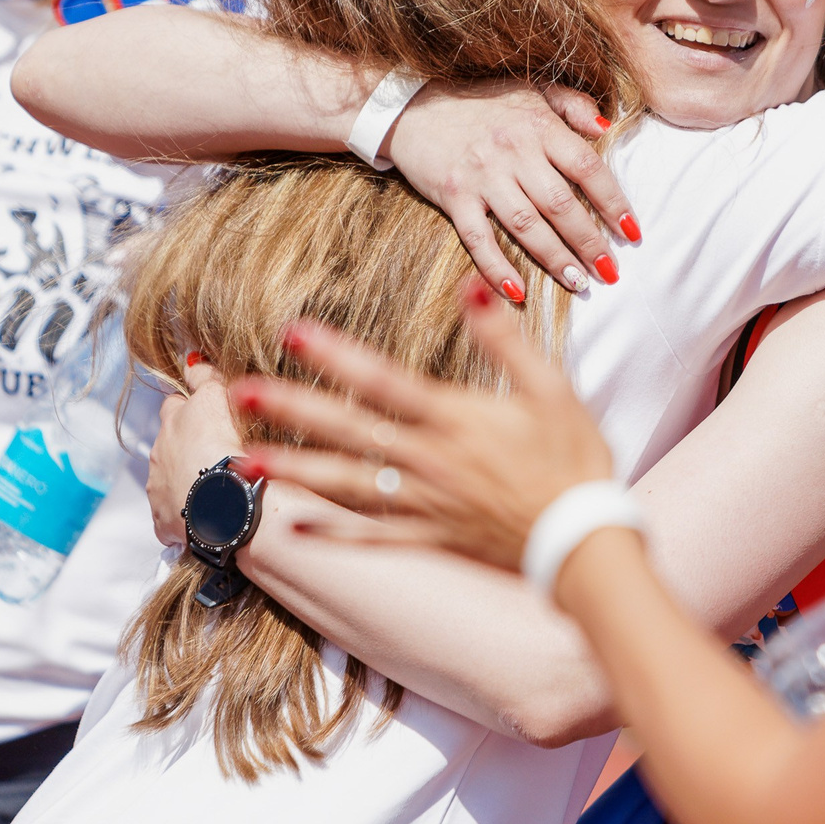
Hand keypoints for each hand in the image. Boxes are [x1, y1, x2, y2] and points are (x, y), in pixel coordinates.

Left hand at [147, 354, 245, 548]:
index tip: (204, 412)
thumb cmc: (229, 449)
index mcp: (173, 423)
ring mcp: (160, 489)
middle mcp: (160, 454)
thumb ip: (205, 377)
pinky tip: (208, 515)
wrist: (226, 505)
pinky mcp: (165, 521)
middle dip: (186, 444)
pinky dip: (188, 512)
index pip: (175, 404)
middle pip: (169, 442)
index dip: (190, 406)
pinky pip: (173, 514)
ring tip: (217, 487)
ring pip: (170, 479)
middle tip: (215, 451)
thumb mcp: (219, 399)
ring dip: (187, 479)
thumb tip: (192, 358)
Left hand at [228, 278, 613, 571]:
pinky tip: (293, 527)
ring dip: (295, 470)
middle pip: (349, 430)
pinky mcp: (432, 536)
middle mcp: (430, 460)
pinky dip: (332, 533)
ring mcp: (426, 503)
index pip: (383, 381)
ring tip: (245, 459)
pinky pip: (372, 536)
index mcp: (456, 418)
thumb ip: (505, 338)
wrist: (585, 540)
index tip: (293, 333)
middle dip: (293, 410)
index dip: (336, 355)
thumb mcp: (550, 388)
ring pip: (347, 484)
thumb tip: (474, 283)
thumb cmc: (573, 459)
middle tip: (240, 394)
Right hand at [385, 80, 637, 300]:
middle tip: (611, 272)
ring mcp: (482, 176)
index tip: (632, 232)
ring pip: (526, 226)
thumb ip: (572, 105)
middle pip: (561, 205)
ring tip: (580, 283)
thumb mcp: (531, 89)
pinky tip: (518, 291)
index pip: (587, 168)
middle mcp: (513, 152)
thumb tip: (606, 128)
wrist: (414, 104)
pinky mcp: (453, 197)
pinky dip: (496, 268)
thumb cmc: (480, 101)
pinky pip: (478, 239)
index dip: (614, 203)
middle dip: (590, 242)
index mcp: (539, 127)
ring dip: (555, 259)